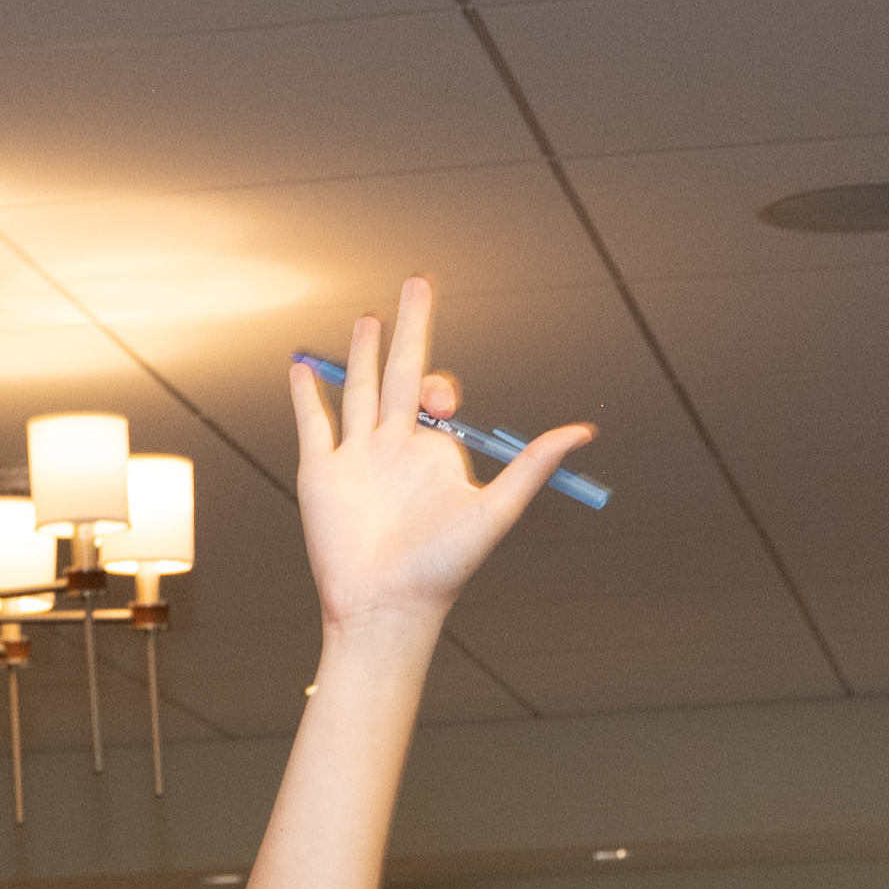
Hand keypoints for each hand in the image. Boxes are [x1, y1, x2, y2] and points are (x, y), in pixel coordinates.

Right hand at [289, 278, 592, 640]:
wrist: (385, 606)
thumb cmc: (441, 569)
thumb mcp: (495, 511)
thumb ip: (533, 467)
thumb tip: (585, 432)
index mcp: (433, 454)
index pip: (438, 396)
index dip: (442, 384)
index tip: (441, 399)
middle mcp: (395, 450)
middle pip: (399, 373)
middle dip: (409, 328)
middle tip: (418, 283)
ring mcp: (355, 459)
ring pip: (358, 390)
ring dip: (362, 354)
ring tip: (369, 318)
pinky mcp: (320, 473)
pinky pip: (312, 422)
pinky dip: (305, 394)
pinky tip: (302, 366)